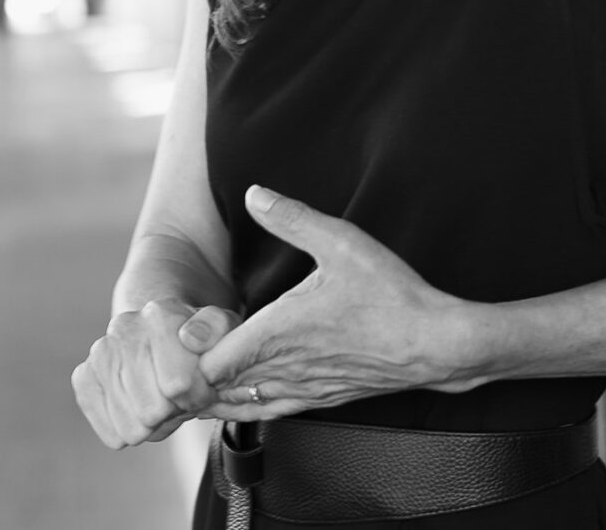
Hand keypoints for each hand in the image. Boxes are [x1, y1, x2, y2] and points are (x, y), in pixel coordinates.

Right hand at [70, 299, 243, 447]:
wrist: (163, 332)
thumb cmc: (199, 341)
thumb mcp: (224, 331)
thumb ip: (217, 329)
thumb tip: (189, 338)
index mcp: (161, 314)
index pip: (178, 385)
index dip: (198, 396)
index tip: (202, 386)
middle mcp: (124, 328)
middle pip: (153, 410)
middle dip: (174, 410)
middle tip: (180, 395)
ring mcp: (100, 353)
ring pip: (131, 427)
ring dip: (154, 423)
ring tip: (162, 399)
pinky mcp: (84, 377)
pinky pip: (110, 432)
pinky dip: (130, 430)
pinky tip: (140, 409)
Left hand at [198, 186, 477, 419]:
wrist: (437, 344)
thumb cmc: (393, 296)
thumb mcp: (341, 242)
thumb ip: (292, 218)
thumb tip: (253, 193)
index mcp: (279, 332)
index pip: (208, 362)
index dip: (183, 354)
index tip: (172, 336)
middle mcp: (283, 368)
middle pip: (214, 390)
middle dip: (187, 377)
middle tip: (168, 360)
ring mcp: (301, 389)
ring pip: (237, 405)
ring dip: (211, 394)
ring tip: (189, 380)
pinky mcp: (318, 399)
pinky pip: (266, 412)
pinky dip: (240, 406)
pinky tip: (234, 396)